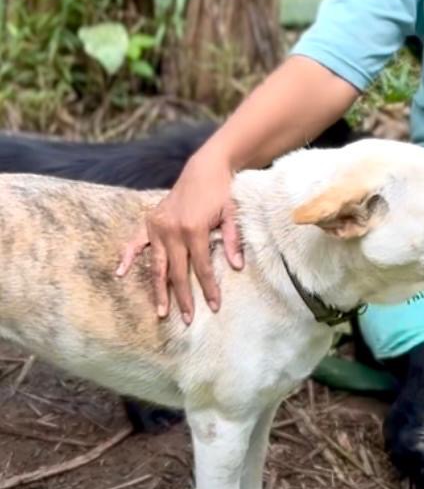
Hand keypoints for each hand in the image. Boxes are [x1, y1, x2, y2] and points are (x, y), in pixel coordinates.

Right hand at [116, 151, 242, 322]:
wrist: (206, 167)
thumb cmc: (222, 191)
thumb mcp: (232, 214)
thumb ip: (233, 240)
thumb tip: (237, 267)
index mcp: (194, 229)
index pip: (201, 267)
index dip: (208, 288)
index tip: (213, 306)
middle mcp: (172, 231)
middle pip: (177, 272)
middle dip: (183, 298)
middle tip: (186, 320)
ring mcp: (158, 226)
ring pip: (157, 265)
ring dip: (159, 290)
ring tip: (161, 312)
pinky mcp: (150, 221)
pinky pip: (135, 242)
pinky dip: (128, 257)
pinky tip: (121, 273)